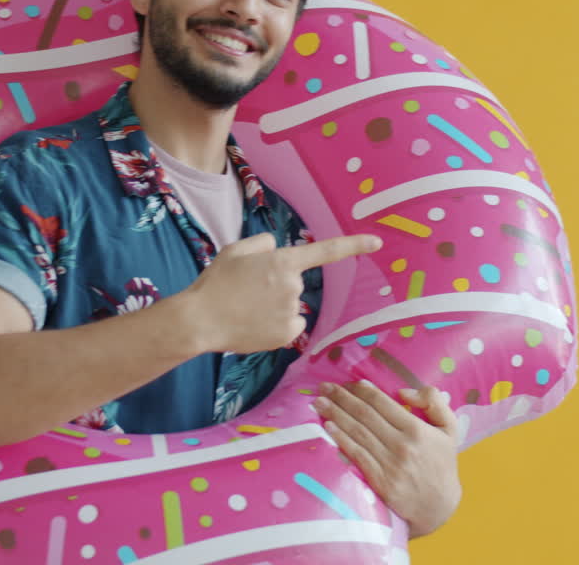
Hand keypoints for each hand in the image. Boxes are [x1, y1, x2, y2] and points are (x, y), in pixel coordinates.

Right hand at [180, 232, 380, 354]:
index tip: (377, 243)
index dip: (354, 246)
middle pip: (294, 283)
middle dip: (277, 286)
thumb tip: (274, 248)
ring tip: (246, 309)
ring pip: (291, 306)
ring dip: (275, 307)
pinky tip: (254, 324)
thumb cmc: (215, 283)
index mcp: (283, 261)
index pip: (327, 251)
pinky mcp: (287, 335)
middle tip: (246, 291)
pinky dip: (276, 326)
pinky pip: (290, 326)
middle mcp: (294, 286)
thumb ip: (261, 244)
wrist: (200, 320)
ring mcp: (292, 312)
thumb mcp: (235, 250)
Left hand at [313, 381, 461, 537]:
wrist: (439, 506)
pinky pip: (356, 455)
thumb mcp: (449, 429)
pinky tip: (328, 427)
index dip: (361, 390)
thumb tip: (404, 392)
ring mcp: (390, 464)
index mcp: (416, 429)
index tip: (347, 383)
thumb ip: (434, 402)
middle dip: (341, 398)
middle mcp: (402, 444)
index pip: (382, 403)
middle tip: (323, 387)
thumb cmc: (442, 463)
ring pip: (357, 432)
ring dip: (335, 415)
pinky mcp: (380, 481)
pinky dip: (341, 439)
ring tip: (318, 403)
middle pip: (365, 414)